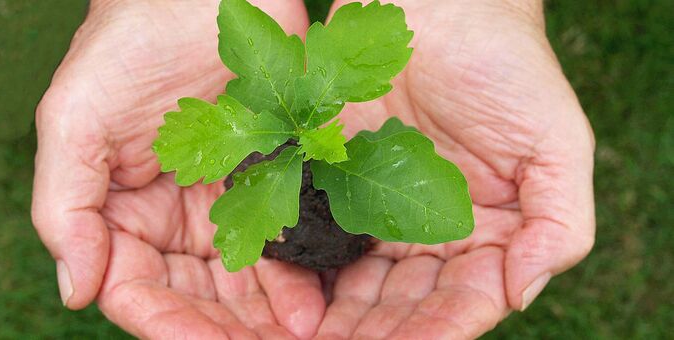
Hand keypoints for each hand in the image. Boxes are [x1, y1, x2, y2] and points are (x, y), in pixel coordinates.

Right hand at [31, 1, 325, 337]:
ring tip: (297, 331)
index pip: (132, 283)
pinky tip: (312, 299)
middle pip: (194, 294)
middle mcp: (178, 215)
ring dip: (265, 312)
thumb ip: (64, 204)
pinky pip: (286, 236)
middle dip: (221, 329)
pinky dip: (297, 271)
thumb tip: (74, 288)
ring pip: (244, 278)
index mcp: (125, 209)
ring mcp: (229, 199)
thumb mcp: (73, 120)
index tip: (181, 337)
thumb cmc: (128, 46)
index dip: (155, 317)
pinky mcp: (275, 178)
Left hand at [316, 0, 594, 337]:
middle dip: (382, 334)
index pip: (466, 299)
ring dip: (341, 320)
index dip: (443, 328)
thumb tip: (524, 291)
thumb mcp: (557, 143)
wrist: (441, 8)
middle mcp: (431, 234)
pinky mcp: (334, 184)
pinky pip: (318, 237)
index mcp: (486, 235)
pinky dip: (306, 273)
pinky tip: (293, 300)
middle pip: (407, 303)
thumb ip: (559, 223)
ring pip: (359, 284)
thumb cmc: (508, 68)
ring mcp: (379, 212)